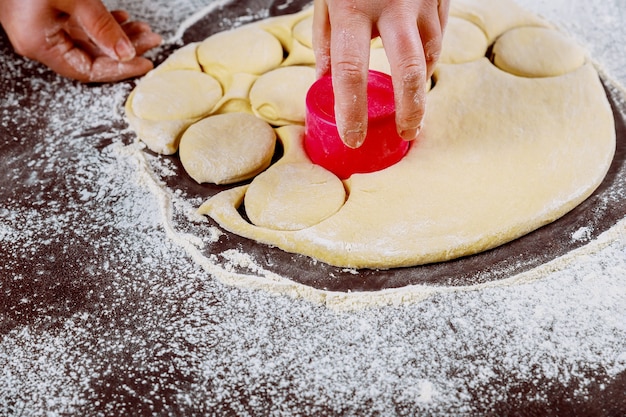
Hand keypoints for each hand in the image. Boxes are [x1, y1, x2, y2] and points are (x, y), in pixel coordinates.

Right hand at [0, 0, 161, 82]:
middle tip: (152, 40)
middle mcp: (38, 41)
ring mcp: (41, 27)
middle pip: (91, 56)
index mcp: (38, 44)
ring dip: (117, 35)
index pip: (87, 70)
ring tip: (142, 28)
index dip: (119, 69)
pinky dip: (102, 24)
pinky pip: (79, 27)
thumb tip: (126, 53)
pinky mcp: (45, 13)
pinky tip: (122, 18)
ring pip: (88, 41)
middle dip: (125, 49)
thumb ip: (101, 27)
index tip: (145, 63)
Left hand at [313, 0, 448, 147]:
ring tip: (411, 100)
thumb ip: (326, 37)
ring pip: (430, 53)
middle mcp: (392, 5)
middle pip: (409, 71)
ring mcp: (421, 1)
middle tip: (406, 133)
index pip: (351, 70)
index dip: (352, 110)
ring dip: (421, 82)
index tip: (353, 138)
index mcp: (353, 7)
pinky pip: (439, 33)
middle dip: (410, 110)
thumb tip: (324, 81)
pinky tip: (418, 63)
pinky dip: (428, 53)